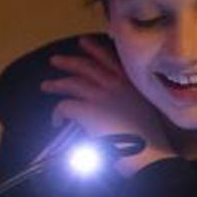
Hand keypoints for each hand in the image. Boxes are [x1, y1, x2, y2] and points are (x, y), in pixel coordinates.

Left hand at [41, 36, 173, 173]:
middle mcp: (115, 84)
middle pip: (87, 67)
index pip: (110, 59)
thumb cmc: (150, 138)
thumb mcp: (144, 110)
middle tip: (56, 60)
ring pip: (73, 83)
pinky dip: (58, 113)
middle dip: (70, 61)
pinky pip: (65, 106)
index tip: (84, 42)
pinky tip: (57, 121)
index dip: (95, 50)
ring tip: (46, 86)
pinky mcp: (87, 111)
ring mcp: (100, 96)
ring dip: (57, 84)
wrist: (148, 154)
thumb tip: (114, 105)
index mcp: (131, 83)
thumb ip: (129, 101)